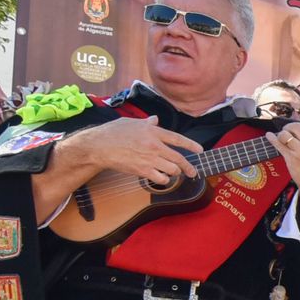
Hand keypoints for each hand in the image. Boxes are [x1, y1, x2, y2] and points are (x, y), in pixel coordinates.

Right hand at [80, 115, 200, 185]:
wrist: (99, 146)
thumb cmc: (113, 132)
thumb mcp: (131, 122)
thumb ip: (147, 123)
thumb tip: (155, 120)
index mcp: (153, 131)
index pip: (177, 139)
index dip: (191, 145)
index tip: (200, 150)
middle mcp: (154, 145)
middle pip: (179, 158)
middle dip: (189, 167)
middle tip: (193, 172)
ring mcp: (149, 159)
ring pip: (173, 170)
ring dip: (175, 173)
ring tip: (173, 172)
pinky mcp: (142, 170)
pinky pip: (161, 178)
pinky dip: (164, 179)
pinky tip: (162, 178)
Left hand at [269, 122, 299, 234]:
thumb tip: (295, 125)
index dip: (296, 126)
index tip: (292, 129)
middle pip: (294, 127)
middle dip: (287, 128)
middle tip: (285, 133)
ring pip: (285, 134)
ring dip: (281, 135)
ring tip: (281, 140)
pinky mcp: (291, 158)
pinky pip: (279, 144)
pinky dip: (272, 138)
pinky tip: (269, 136)